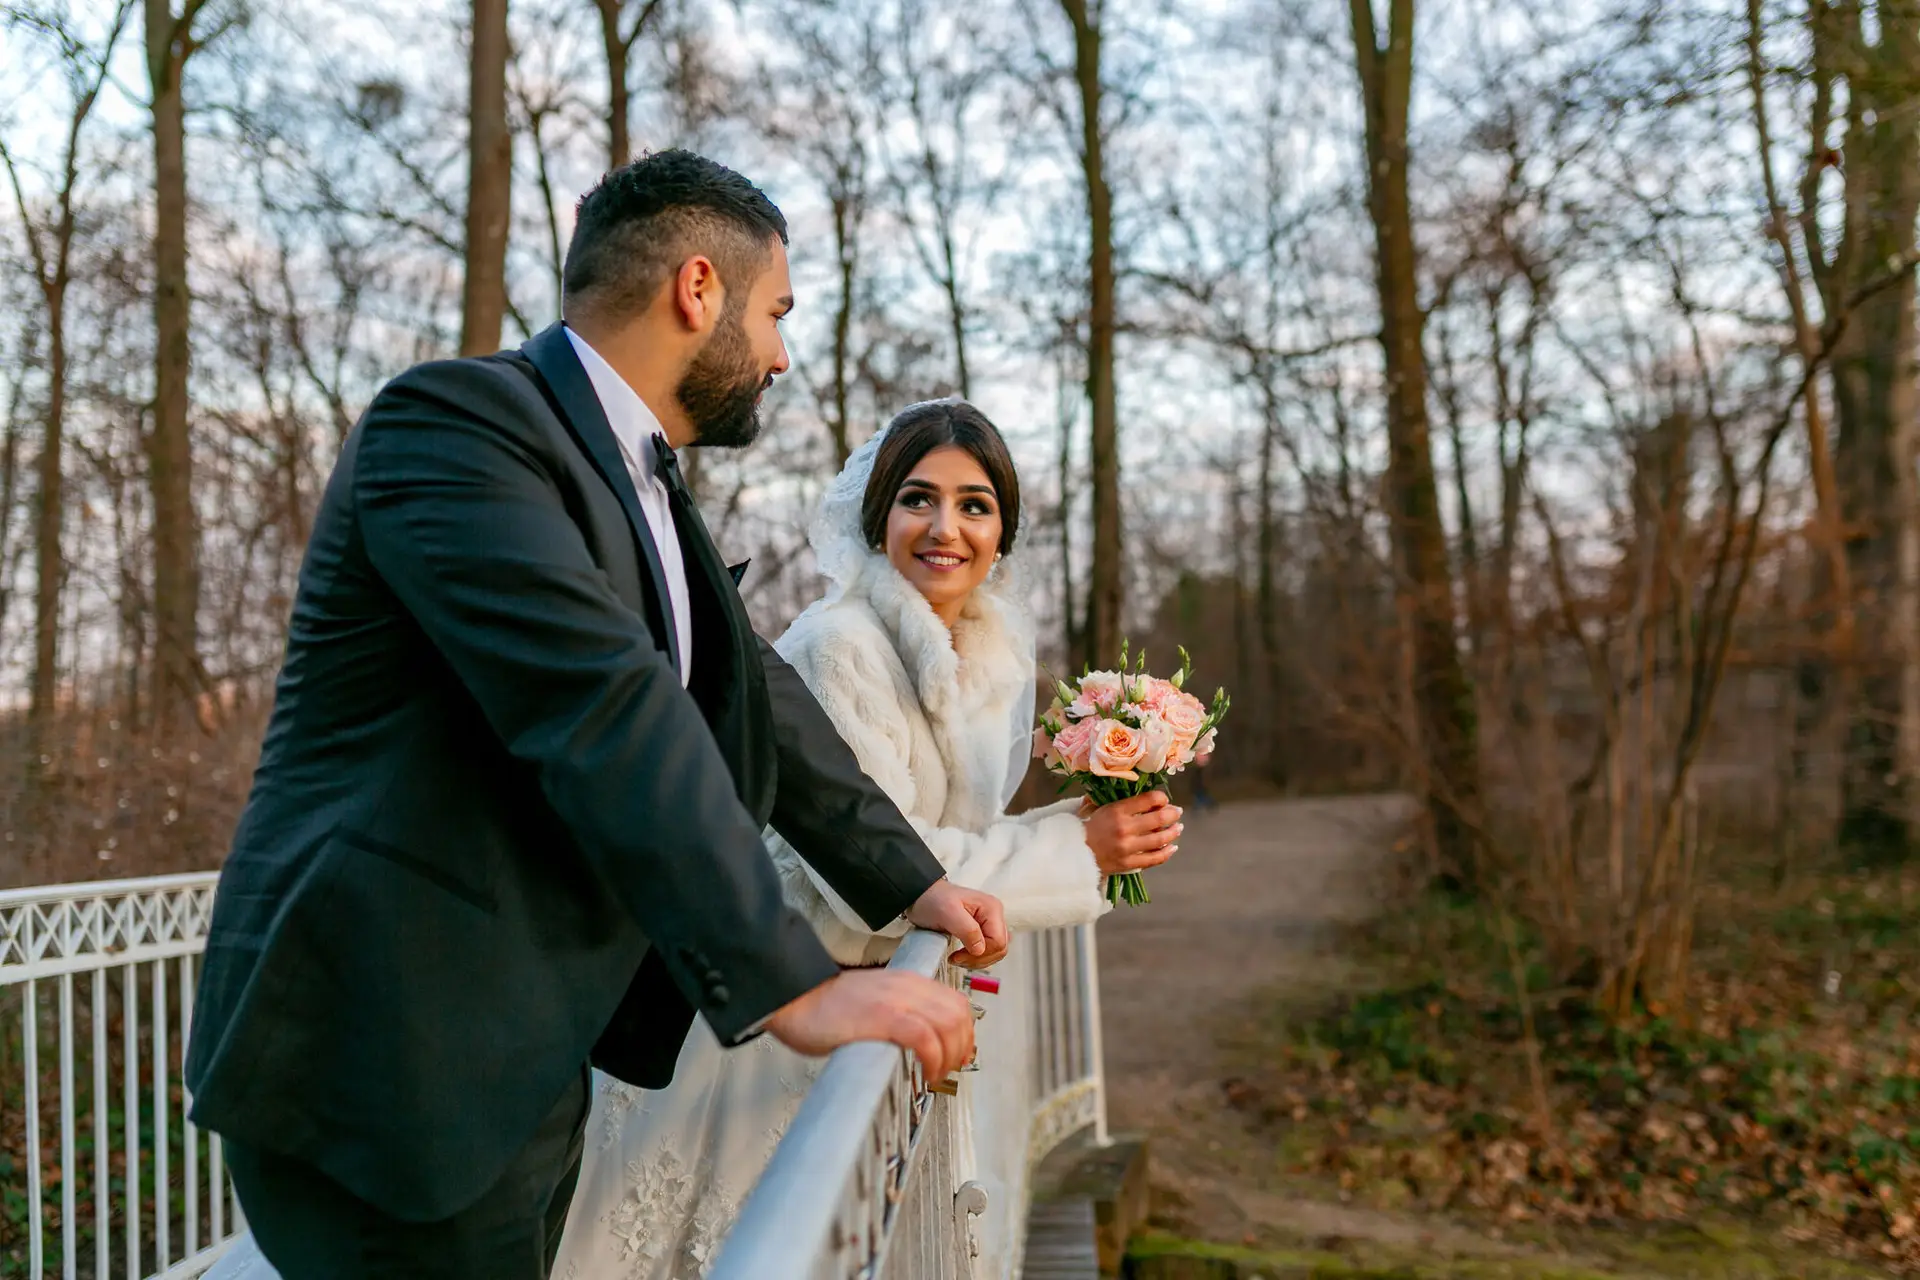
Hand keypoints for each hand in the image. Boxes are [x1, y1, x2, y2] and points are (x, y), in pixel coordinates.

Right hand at [764, 969, 974, 1079]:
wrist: (793, 998)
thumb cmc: (825, 1008)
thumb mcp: (872, 1001)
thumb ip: (899, 1013)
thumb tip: (921, 1042)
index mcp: (906, 982)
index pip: (955, 1003)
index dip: (963, 1034)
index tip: (956, 1056)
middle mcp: (906, 987)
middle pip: (959, 1014)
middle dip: (961, 1048)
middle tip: (947, 1070)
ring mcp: (895, 1001)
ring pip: (948, 1025)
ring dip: (949, 1057)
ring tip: (934, 1075)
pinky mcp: (882, 1018)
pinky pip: (925, 1037)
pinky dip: (933, 1058)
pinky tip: (924, 1073)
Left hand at [905, 878, 1009, 968]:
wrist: (923, 897)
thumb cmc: (933, 899)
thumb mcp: (947, 912)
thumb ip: (967, 930)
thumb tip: (980, 949)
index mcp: (992, 908)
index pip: (998, 942)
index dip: (980, 954)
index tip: (959, 956)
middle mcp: (994, 916)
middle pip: (999, 949)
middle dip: (978, 959)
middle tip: (957, 959)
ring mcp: (989, 924)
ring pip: (994, 953)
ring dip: (976, 960)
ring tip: (957, 958)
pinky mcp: (981, 932)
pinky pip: (987, 952)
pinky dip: (975, 958)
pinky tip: (961, 955)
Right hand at [1082, 791, 1181, 875]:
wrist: (1073, 853)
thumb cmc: (1088, 827)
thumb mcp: (1099, 807)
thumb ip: (1120, 801)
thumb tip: (1142, 795)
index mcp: (1116, 810)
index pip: (1149, 799)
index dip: (1162, 797)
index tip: (1164, 799)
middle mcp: (1124, 828)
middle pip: (1159, 818)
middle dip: (1173, 813)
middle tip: (1177, 812)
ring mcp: (1128, 848)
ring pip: (1160, 839)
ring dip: (1173, 832)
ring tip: (1178, 828)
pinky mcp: (1129, 864)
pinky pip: (1154, 859)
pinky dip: (1167, 852)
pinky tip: (1172, 847)